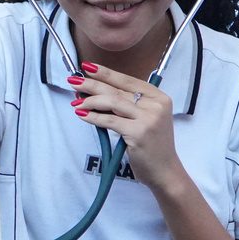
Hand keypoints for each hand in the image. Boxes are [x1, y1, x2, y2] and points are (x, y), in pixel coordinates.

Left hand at [69, 64, 179, 189]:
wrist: (165, 171)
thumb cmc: (152, 146)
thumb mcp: (146, 119)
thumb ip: (128, 106)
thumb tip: (97, 93)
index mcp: (159, 97)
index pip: (128, 80)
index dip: (106, 73)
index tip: (87, 68)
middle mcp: (156, 105)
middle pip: (117, 90)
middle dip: (92, 84)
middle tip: (73, 81)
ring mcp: (148, 118)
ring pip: (112, 102)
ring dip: (90, 100)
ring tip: (76, 102)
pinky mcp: (138, 133)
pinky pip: (110, 121)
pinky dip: (93, 117)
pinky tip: (82, 114)